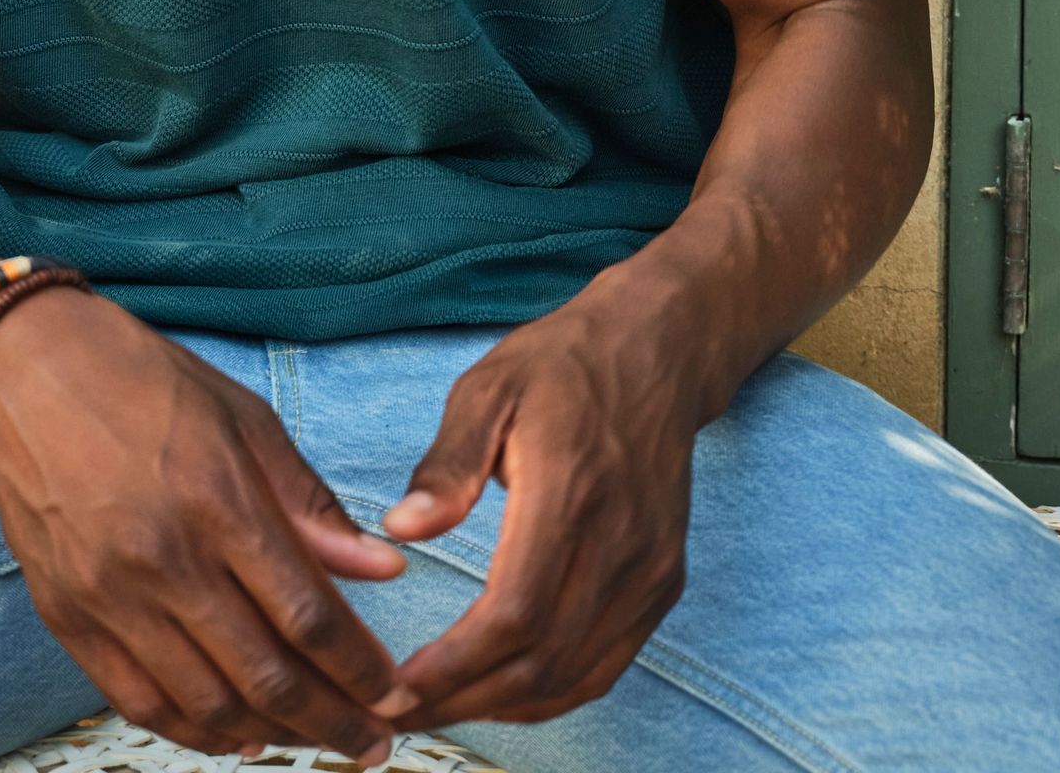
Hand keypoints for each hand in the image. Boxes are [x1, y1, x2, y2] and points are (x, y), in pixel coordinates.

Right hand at [0, 286, 419, 763]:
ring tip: (312, 740)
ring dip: (270, 735)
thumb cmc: (141, 379)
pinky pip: (140, 702)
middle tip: (371, 744)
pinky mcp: (66, 616)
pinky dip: (193, 732)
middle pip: (265, 675)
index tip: (395, 694)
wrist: (21, 369)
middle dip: (331, 722)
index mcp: (218, 500)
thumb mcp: (242, 417)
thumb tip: (382, 566)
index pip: (308, 614)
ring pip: (206, 704)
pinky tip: (234, 736)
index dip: (360, 669)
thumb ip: (309, 502)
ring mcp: (109, 595)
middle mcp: (163, 559)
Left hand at [381, 278, 702, 725]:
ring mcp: (649, 568)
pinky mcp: (663, 580)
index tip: (397, 684)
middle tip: (398, 710)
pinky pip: (606, 662)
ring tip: (438, 708)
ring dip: (503, 707)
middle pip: (542, 660)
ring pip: (576, 675)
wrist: (655, 350)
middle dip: (464, 700)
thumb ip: (447, 462)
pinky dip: (551, 692)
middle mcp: (619, 542)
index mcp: (569, 492)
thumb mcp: (489, 386)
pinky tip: (502, 692)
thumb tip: (401, 529)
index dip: (454, 666)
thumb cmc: (560, 364)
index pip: (513, 613)